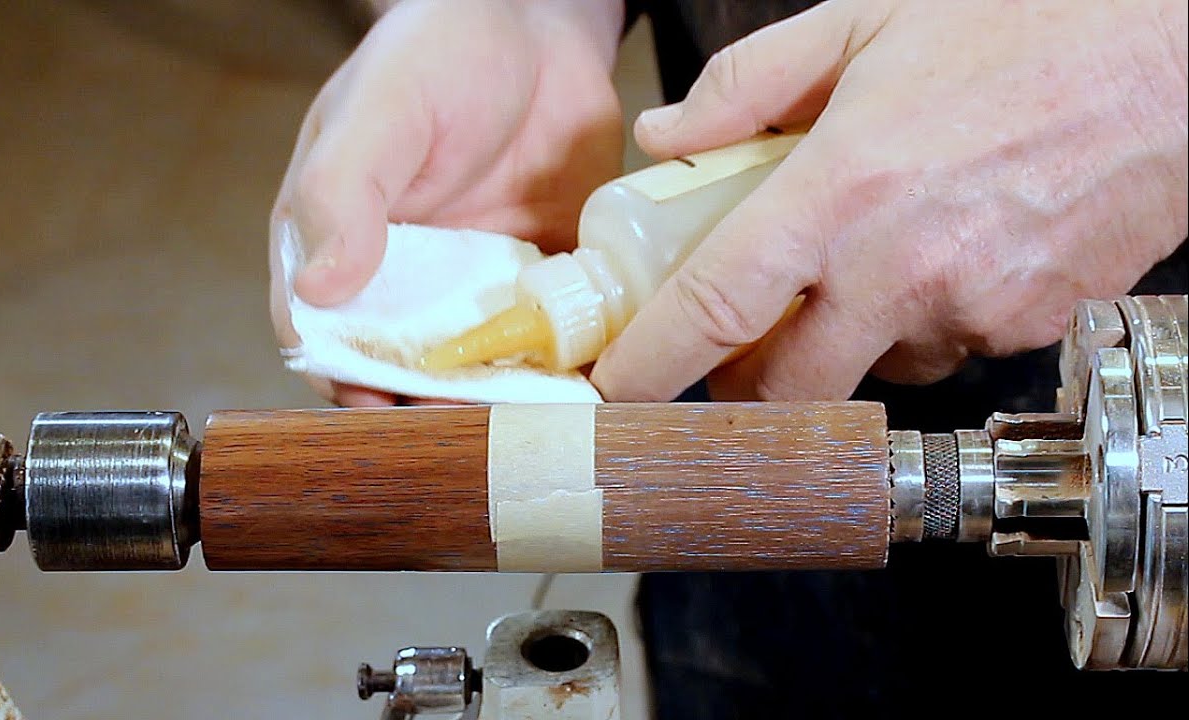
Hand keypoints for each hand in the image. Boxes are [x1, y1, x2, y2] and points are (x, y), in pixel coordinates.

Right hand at [271, 0, 623, 404]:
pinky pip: (551, 340)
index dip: (349, 381)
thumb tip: (316, 290)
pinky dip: (565, 368)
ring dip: (501, 403)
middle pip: (408, 371)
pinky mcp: (542, 280)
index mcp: (340, 245)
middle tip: (468, 433)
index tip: (382, 411)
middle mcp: (405, 280)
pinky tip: (582, 388)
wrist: (537, 24)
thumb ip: (342, 195)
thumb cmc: (437, 53)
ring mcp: (476, 286)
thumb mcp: (378, 114)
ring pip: (481, 369)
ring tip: (528, 425)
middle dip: (434, 409)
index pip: (327, 336)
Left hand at [591, 0, 1187, 401]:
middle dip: (748, 389)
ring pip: (873, 371)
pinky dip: (926, 319)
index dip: (652, 365)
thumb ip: (749, 87)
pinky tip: (947, 252)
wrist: (1168, 54)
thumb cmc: (1024, 25)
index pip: (715, 309)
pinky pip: (950, 349)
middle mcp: (900, 266)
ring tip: (875, 256)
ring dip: (849, 340)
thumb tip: (668, 136)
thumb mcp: (863, 23)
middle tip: (737, 352)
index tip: (617, 393)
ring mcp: (971, 307)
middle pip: (788, 390)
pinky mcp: (1028, 327)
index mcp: (840, 190)